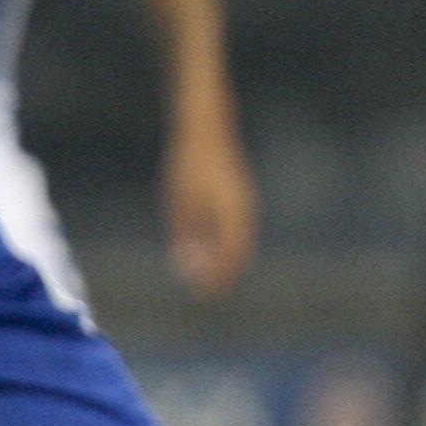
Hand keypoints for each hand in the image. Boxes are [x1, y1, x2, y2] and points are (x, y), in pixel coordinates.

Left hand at [162, 124, 258, 298]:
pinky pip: (235, 232)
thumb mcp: (181, 202)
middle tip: (206, 294)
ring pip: (239, 244)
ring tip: (205, 279)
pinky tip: (206, 254)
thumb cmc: (189, 164)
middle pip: (239, 253)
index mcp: (233, 213)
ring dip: (224, 263)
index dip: (219, 277)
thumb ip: (186, 235)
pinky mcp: (238, 201)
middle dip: (223, 275)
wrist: (205, 131)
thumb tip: (186, 266)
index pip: (231, 254)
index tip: (205, 294)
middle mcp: (244, 212)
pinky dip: (223, 248)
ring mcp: (244, 205)